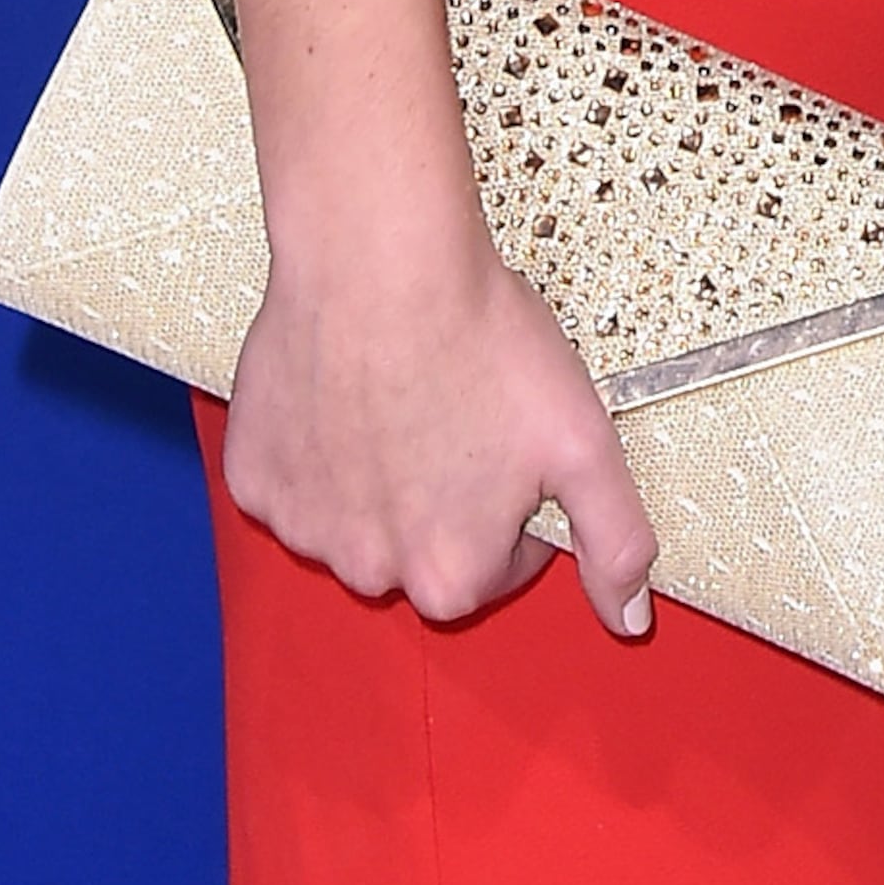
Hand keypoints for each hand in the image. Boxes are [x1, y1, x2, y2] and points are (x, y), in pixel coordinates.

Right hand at [223, 195, 657, 639]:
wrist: (380, 263)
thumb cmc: (481, 343)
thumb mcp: (586, 443)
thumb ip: (616, 542)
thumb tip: (630, 621)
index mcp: (450, 578)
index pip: (500, 563)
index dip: (516, 499)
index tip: (513, 442)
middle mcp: (368, 571)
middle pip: (422, 548)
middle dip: (445, 497)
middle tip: (460, 411)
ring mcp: (302, 526)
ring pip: (354, 517)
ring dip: (377, 476)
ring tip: (403, 393)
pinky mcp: (253, 476)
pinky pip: (295, 479)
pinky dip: (318, 447)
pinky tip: (345, 390)